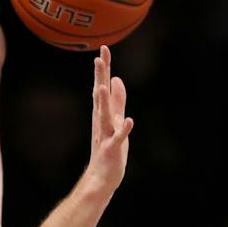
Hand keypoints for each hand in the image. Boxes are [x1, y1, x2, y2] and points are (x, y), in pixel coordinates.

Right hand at [82, 45, 132, 195]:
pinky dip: (124, 130)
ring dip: (104, 102)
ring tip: (103, 87)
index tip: (103, 48)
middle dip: (100, 77)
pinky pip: (119, 138)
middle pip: (100, 96)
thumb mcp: (115, 120)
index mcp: (102, 113)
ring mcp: (106, 135)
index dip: (104, 68)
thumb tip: (117, 79)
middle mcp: (102, 121)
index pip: (102, 86)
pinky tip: (129, 120)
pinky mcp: (112, 149)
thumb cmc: (109, 149)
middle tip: (98, 58)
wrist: (101, 178)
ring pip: (105, 115)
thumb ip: (117, 100)